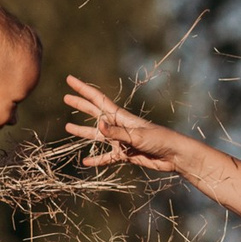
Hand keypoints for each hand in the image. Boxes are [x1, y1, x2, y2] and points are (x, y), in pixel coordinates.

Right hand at [62, 75, 181, 171]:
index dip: (83, 89)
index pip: (98, 100)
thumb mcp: (138, 135)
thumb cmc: (160, 140)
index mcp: (121, 117)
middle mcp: (119, 126)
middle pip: (95, 113)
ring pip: (97, 135)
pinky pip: (107, 157)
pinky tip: (86, 161)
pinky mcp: (125, 154)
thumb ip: (117, 133)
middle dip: (81, 105)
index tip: (70, 80)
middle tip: (66, 97)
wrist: (174, 155)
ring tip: (68, 127)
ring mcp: (121, 140)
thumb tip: (98, 126)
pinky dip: (96, 159)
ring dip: (83, 131)